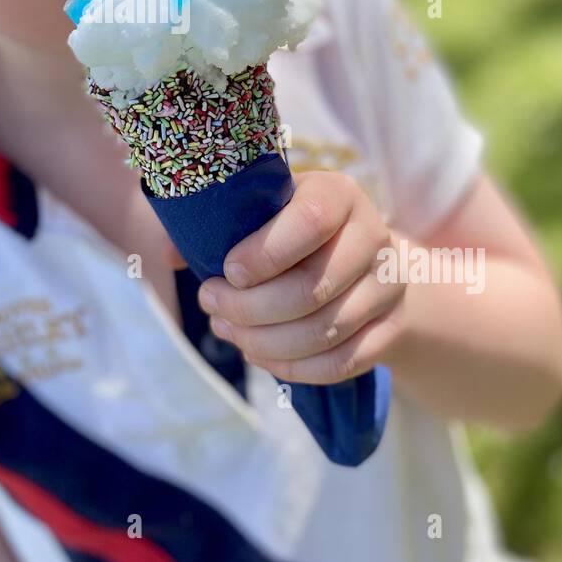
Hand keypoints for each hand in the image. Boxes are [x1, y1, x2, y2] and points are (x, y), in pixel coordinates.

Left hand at [198, 171, 405, 384]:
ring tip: (227, 329)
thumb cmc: (295, 230)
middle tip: (212, 304)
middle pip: (312, 288)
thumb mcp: (266, 211)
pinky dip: (292, 367)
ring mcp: (389, 286)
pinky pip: (341, 362)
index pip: (310, 220)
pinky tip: (259, 354)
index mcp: (339, 194)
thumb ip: (220, 226)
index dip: (264, 253)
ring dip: (264, 341)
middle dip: (250, 308)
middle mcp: (373, 236)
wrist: (366, 260)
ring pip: (324, 331)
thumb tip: (170, 256)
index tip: (227, 271)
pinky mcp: (391, 328)